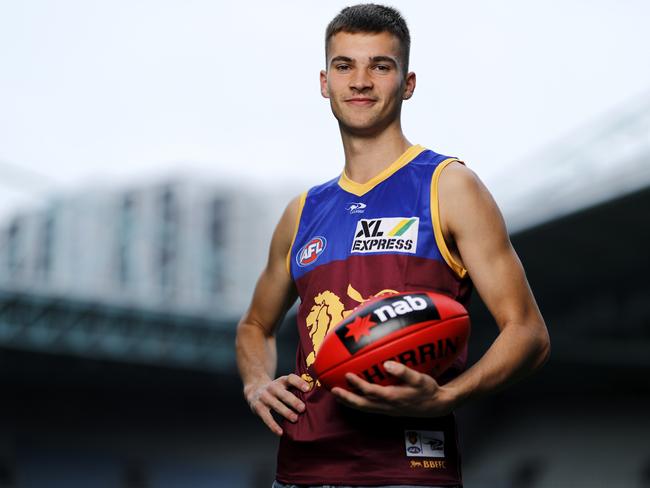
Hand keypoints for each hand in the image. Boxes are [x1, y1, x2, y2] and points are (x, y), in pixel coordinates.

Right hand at [245, 374, 310, 435]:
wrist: (254, 389)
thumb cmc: (276, 389)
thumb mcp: (284, 384)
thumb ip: (296, 387)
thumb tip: (315, 393)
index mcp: (281, 381)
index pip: (290, 379)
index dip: (299, 383)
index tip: (307, 389)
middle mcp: (272, 388)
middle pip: (284, 394)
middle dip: (293, 401)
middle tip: (303, 408)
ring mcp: (265, 397)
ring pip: (276, 405)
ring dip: (286, 412)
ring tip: (295, 419)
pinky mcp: (258, 407)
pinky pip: (266, 417)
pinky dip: (273, 426)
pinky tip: (280, 432)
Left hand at [331, 361, 456, 416]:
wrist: (437, 406)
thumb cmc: (428, 390)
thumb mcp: (420, 379)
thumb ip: (404, 371)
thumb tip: (387, 364)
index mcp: (393, 398)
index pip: (371, 392)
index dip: (358, 384)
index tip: (347, 374)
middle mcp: (387, 406)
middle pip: (362, 404)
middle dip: (346, 398)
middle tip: (333, 390)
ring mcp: (387, 410)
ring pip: (364, 408)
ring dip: (349, 402)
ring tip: (337, 394)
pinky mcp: (389, 410)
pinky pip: (369, 408)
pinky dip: (359, 403)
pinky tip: (355, 396)